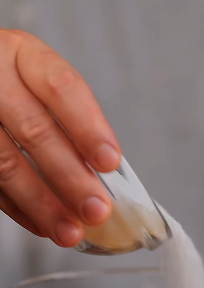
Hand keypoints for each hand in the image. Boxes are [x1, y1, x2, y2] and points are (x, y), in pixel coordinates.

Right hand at [0, 29, 120, 246]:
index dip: (88, 126)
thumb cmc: (10, 85)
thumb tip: (103, 174)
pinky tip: (42, 225)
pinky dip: (18, 210)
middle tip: (96, 209)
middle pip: (35, 131)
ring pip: (6, 164)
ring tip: (70, 231)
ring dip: (43, 205)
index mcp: (22, 56)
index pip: (61, 87)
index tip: (109, 161)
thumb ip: (65, 119)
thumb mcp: (35, 80)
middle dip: (70, 177)